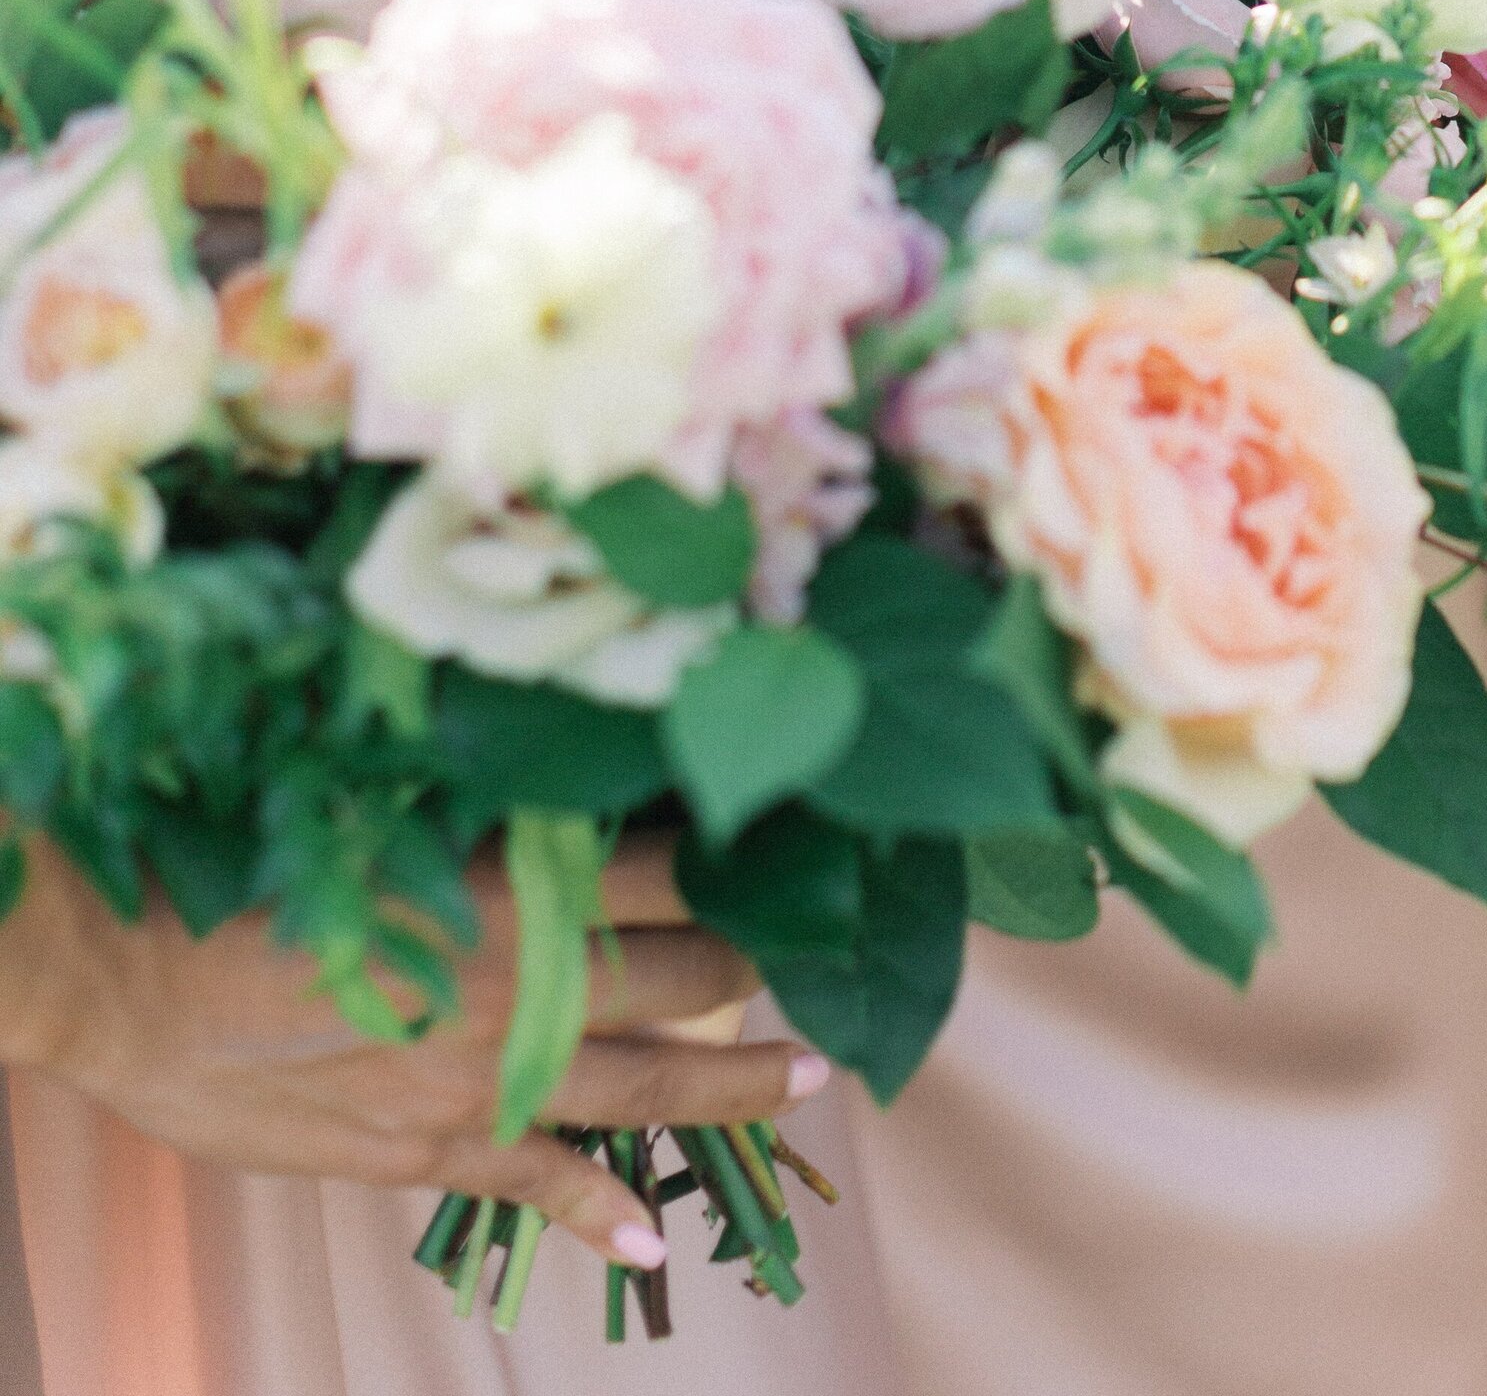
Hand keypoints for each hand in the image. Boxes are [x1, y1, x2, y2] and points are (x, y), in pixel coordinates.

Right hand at [0, 834, 828, 1267]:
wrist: (142, 977)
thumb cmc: (258, 870)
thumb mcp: (393, 811)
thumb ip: (495, 813)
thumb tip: (576, 783)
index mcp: (522, 885)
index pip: (675, 866)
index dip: (743, 856)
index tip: (804, 848)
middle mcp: (527, 986)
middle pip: (685, 971)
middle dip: (750, 960)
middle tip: (811, 953)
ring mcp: (487, 1081)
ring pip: (648, 1086)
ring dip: (734, 1083)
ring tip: (802, 1079)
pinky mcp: (433, 1151)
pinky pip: (544, 1188)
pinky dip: (604, 1215)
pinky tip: (653, 1235)